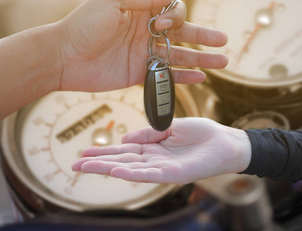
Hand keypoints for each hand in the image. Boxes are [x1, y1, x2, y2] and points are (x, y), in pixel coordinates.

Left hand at [55, 0, 227, 91]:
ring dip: (200, 59)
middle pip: (182, 34)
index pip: (172, 11)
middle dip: (203, 37)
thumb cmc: (85, 24)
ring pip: (179, 56)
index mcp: (141, 11)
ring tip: (222, 62)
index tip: (162, 24)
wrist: (63, 56)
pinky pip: (166, 76)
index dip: (175, 17)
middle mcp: (146, 32)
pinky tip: (199, 78)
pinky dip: (183, 77)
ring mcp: (144, 54)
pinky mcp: (139, 74)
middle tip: (224, 41)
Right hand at [71, 118, 251, 183]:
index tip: (82, 153)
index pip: (122, 150)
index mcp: (152, 147)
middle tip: (74, 166)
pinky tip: (116, 172)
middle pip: (121, 161)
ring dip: (108, 169)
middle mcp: (153, 159)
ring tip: (87, 168)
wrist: (227, 141)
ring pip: (130, 169)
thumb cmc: (202, 133)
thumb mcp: (171, 126)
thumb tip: (125, 136)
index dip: (103, 151)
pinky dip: (132, 173)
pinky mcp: (175, 174)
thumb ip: (149, 132)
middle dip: (98, 164)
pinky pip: (150, 174)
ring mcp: (163, 168)